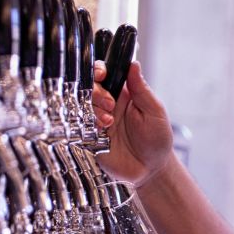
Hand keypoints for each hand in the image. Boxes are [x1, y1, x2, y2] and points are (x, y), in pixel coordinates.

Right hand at [92, 61, 173, 186]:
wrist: (150, 169)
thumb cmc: (157, 139)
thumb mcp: (154, 111)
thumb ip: (142, 89)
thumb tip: (134, 64)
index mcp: (122, 94)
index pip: (104, 75)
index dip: (98, 71)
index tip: (102, 74)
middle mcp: (106, 106)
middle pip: (88, 88)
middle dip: (96, 93)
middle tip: (111, 106)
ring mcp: (96, 122)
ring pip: (80, 106)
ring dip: (93, 110)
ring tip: (109, 123)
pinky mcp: (88, 138)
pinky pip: (77, 126)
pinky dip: (85, 126)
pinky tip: (100, 132)